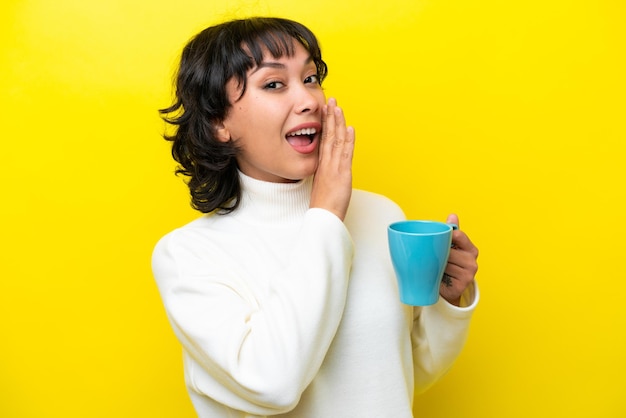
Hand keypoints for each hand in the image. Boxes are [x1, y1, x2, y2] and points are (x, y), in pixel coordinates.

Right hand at [310, 98, 354, 220]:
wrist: (323, 216)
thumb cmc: (324, 205)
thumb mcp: (323, 185)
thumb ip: (326, 174)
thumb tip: (329, 170)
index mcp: (322, 165)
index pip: (324, 140)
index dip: (325, 125)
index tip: (325, 112)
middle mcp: (327, 163)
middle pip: (329, 135)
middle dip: (330, 117)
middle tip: (330, 101)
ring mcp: (334, 167)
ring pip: (336, 140)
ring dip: (338, 123)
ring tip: (337, 107)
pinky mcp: (342, 173)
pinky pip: (345, 153)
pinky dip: (348, 140)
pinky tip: (349, 128)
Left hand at [439, 214, 478, 305]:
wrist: (448, 290)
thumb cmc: (447, 264)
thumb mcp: (451, 247)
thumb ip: (451, 231)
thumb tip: (453, 216)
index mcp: (471, 249)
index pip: (458, 235)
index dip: (446, 236)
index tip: (436, 238)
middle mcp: (472, 261)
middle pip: (449, 250)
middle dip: (438, 252)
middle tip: (431, 255)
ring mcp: (468, 275)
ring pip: (444, 263)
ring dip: (435, 264)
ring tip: (434, 267)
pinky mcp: (461, 286)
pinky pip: (443, 275)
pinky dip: (436, 274)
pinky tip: (436, 275)